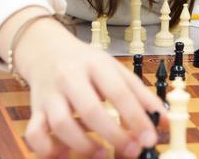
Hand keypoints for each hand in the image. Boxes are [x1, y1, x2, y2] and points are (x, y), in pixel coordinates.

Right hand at [13, 17, 163, 157]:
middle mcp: (70, 78)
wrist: (46, 50)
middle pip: (90, 109)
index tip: (150, 138)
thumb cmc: (85, 63)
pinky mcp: (36, 110)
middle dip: (113, 135)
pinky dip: (48, 149)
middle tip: (132, 151)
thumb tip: (165, 120)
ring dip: (83, 144)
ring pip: (60, 124)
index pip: (118, 91)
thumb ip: (140, 95)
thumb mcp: (115, 70)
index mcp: (96, 65)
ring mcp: (50, 95)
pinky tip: (66, 154)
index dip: (136, 117)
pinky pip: (34, 134)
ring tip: (102, 154)